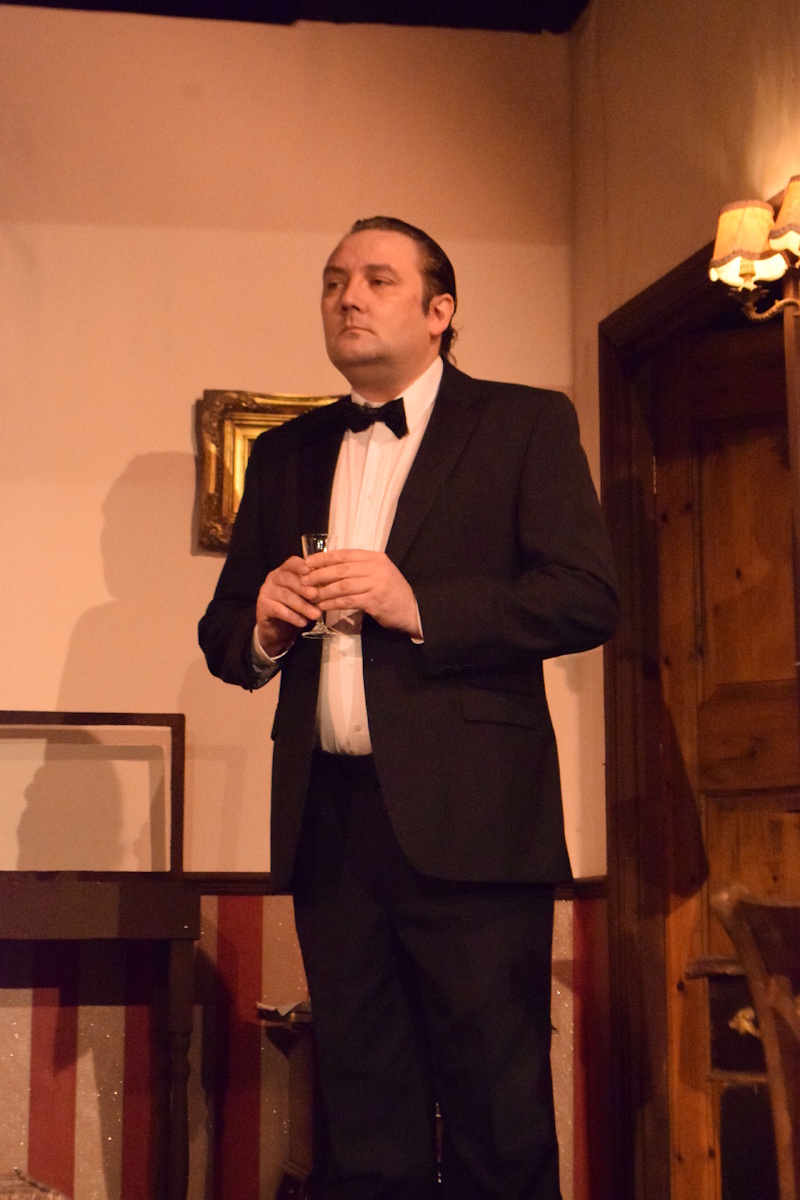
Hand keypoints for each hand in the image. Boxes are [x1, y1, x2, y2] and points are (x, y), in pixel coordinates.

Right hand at [255, 555, 321, 655]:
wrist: (277, 628)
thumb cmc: (295, 607)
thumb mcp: (305, 596)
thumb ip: (313, 589)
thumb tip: (328, 588)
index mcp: (285, 570)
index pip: (292, 563)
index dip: (301, 566)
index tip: (311, 571)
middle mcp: (274, 577)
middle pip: (288, 579)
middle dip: (304, 588)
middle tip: (316, 595)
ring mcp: (266, 591)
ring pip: (285, 596)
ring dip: (302, 605)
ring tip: (316, 615)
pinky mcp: (262, 605)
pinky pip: (278, 610)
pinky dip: (292, 616)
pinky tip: (303, 622)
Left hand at [304, 549, 420, 635]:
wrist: (411, 609)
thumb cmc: (391, 591)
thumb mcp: (378, 572)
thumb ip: (359, 568)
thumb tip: (330, 568)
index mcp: (374, 557)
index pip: (343, 554)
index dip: (323, 558)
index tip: (307, 562)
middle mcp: (376, 567)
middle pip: (340, 569)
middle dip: (319, 574)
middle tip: (304, 580)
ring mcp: (376, 583)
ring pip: (342, 585)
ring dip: (324, 591)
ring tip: (310, 595)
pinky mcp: (374, 600)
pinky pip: (348, 600)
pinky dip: (333, 603)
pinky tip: (323, 606)